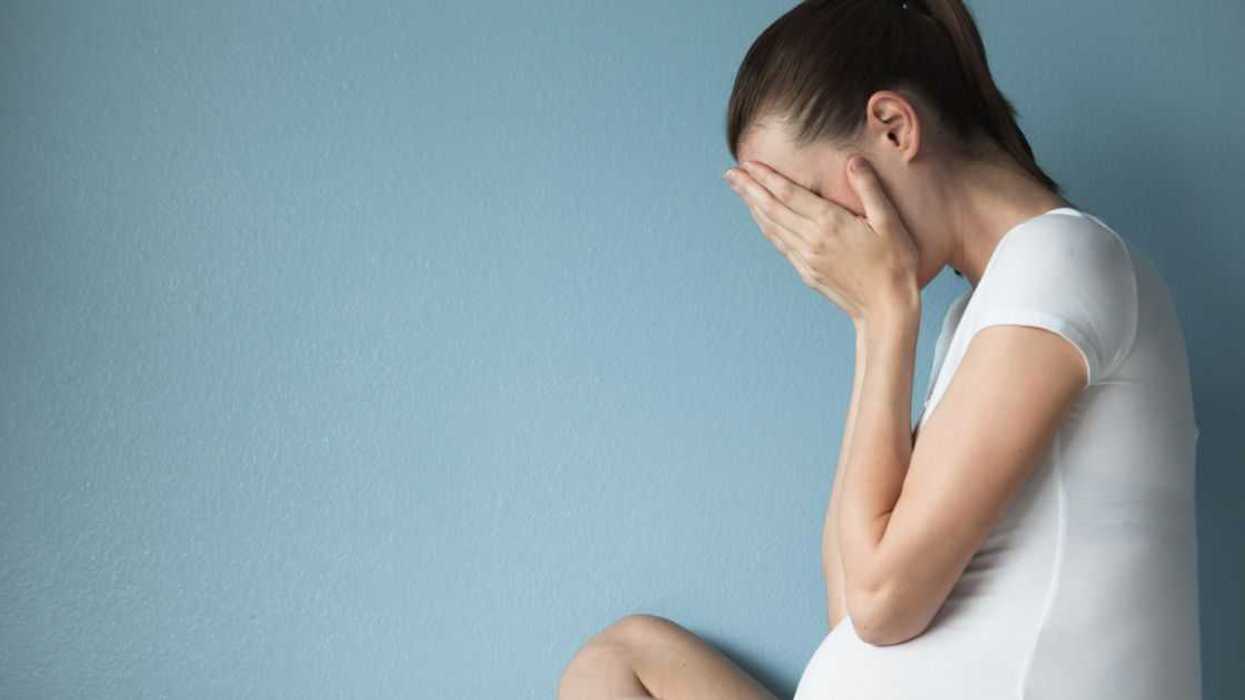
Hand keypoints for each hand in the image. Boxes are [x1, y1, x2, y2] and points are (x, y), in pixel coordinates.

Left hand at [724, 156, 919, 322]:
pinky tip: (762, 219)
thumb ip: (869, 188)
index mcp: (830, 223)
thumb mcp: (889, 221)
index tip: (748, 164)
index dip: (766, 178)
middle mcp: (812, 240)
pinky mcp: (807, 272)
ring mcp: (806, 258)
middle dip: (749, 189)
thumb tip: (853, 161)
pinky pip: (780, 244)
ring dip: (753, 207)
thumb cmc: (894, 263)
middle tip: (729, 174)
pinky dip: (766, 228)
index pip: (788, 194)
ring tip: (740, 190)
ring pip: (772, 227)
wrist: (886, 308)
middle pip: (772, 209)